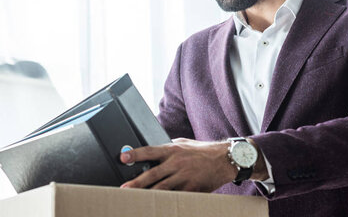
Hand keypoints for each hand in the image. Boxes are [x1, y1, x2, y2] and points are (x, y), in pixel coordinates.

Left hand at [119, 138, 236, 191]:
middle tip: (124, 188)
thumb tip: (152, 152)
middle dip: (137, 182)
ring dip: (148, 194)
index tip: (123, 158)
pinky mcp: (192, 188)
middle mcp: (177, 163)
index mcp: (173, 150)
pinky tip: (157, 205)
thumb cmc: (202, 151)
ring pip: (162, 188)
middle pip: (153, 174)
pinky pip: (176, 196)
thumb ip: (168, 148)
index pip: (150, 151)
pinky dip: (166, 201)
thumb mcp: (183, 143)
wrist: (224, 159)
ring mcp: (184, 177)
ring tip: (136, 199)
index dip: (135, 154)